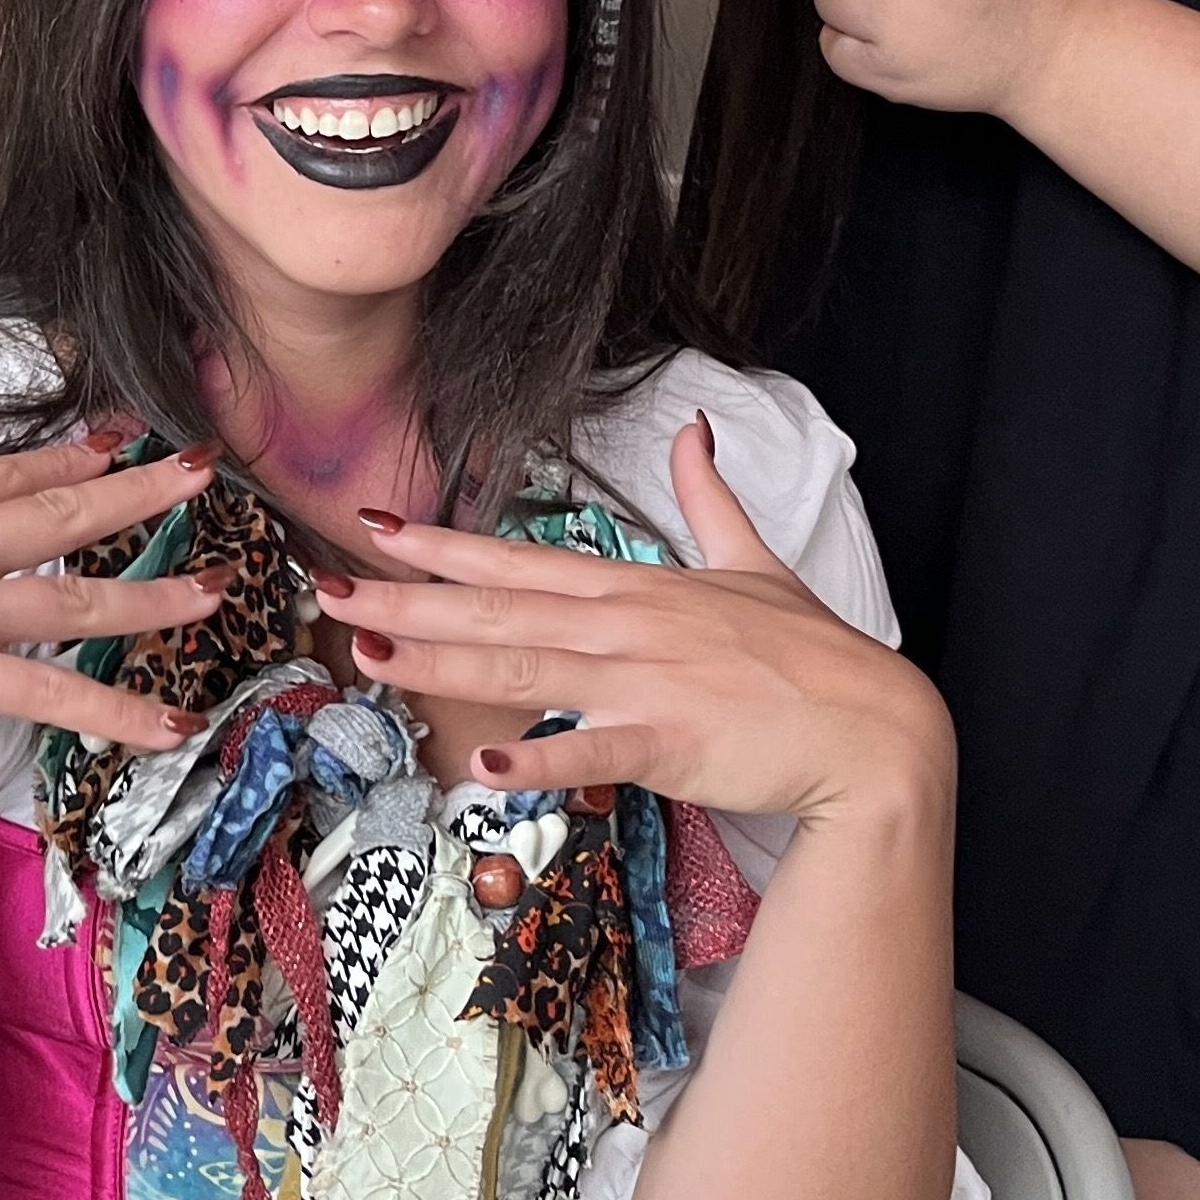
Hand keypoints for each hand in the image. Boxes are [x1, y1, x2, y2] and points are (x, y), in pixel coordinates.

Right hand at [0, 394, 228, 784]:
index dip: (58, 456)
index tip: (113, 437)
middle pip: (56, 513)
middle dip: (136, 491)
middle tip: (203, 470)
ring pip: (74, 597)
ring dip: (152, 594)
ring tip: (217, 588)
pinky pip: (53, 694)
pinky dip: (117, 713)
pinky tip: (171, 724)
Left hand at [322, 420, 952, 827]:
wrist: (872, 726)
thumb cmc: (810, 653)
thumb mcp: (753, 559)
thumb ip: (707, 498)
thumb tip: (695, 430)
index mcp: (634, 588)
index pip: (519, 561)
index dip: (444, 546)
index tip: (375, 527)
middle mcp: (626, 626)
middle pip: (498, 611)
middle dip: (407, 599)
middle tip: (326, 587)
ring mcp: (645, 682)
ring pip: (525, 670)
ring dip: (443, 665)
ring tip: (367, 656)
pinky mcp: (670, 741)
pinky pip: (593, 751)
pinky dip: (540, 760)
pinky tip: (483, 768)